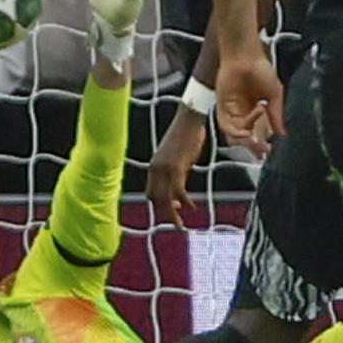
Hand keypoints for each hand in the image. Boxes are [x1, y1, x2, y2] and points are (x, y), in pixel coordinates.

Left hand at [146, 106, 207, 225]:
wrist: (189, 119)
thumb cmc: (185, 133)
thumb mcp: (176, 154)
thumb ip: (174, 167)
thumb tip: (180, 177)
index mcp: (154, 166)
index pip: (150, 191)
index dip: (159, 204)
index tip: (174, 208)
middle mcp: (155, 169)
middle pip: (155, 198)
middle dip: (165, 213)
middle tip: (177, 223)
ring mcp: (164, 169)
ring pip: (164, 199)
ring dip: (172, 214)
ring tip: (181, 224)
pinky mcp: (176, 168)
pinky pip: (178, 191)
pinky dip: (184, 202)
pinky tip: (192, 206)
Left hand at [215, 51, 284, 154]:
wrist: (246, 56)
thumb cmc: (261, 69)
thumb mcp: (275, 95)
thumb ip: (276, 115)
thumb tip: (282, 133)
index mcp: (254, 110)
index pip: (257, 132)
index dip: (261, 143)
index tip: (269, 150)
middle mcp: (242, 112)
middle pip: (245, 137)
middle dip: (254, 146)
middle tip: (263, 150)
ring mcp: (231, 110)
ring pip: (235, 135)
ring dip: (245, 141)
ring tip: (256, 142)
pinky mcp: (221, 105)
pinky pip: (225, 125)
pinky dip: (236, 132)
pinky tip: (246, 132)